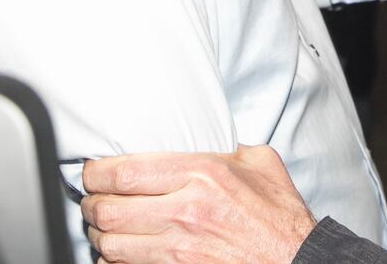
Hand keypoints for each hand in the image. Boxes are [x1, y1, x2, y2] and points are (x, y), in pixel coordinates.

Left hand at [81, 145, 316, 263]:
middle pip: (107, 210)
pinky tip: (119, 251)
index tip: (93, 170)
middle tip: (92, 198)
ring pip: (110, 244)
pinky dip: (114, 260)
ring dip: (99, 235)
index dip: (97, 171)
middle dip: (90, 204)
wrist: (296, 261)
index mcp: (201, 174)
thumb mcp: (259, 163)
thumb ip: (225, 148)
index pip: (125, 171)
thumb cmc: (280, 215)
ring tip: (102, 225)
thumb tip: (205, 136)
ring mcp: (179, 250)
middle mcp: (185, 212)